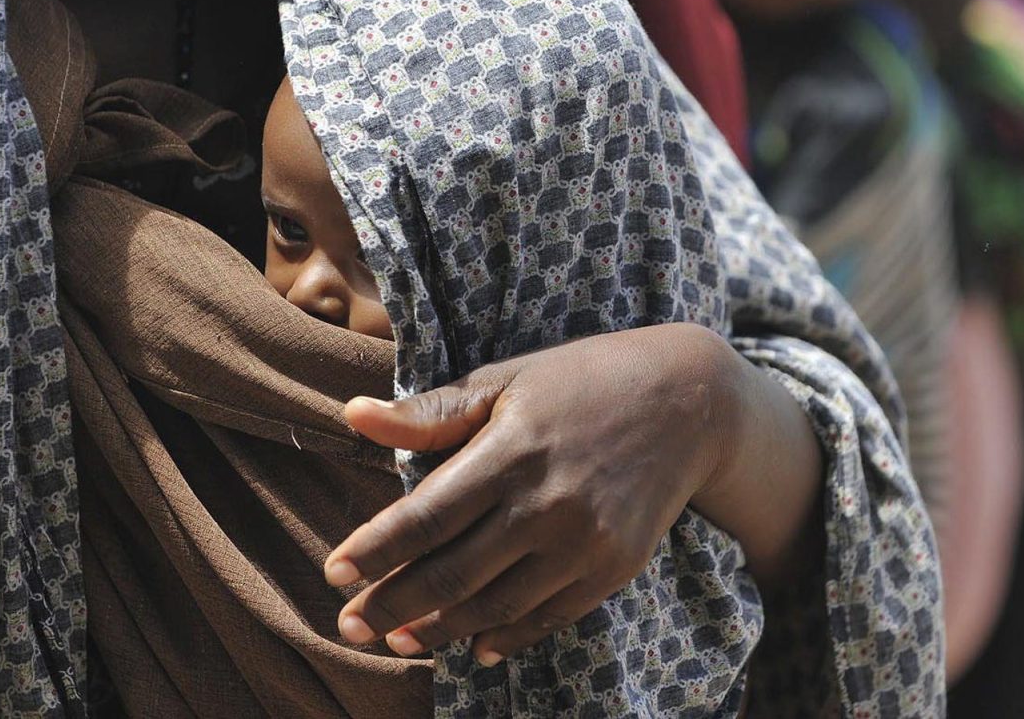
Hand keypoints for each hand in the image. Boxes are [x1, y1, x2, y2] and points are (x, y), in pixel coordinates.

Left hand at [324, 323, 737, 666]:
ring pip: (494, 606)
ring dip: (439, 630)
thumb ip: (432, 411)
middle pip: (450, 574)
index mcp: (512, 449)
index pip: (426, 517)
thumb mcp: (507, 379)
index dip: (374, 550)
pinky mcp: (614, 567)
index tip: (333, 571)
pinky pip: (547, 618)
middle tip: (348, 626)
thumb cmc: (584, 380)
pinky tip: (472, 644)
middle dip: (391, 605)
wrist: (690, 401)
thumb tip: (354, 414)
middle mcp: (547, 503)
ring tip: (397, 639)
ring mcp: (584, 542)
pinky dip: (505, 637)